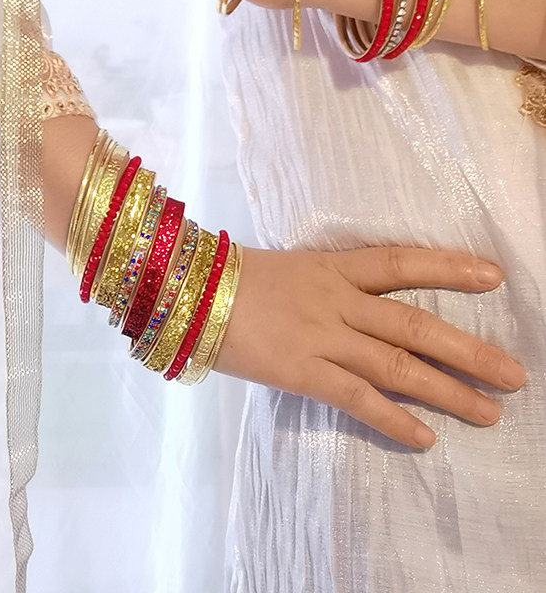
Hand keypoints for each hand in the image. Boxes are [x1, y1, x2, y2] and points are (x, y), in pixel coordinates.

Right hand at [216, 245, 525, 447]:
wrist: (187, 293)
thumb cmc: (236, 280)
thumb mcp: (293, 270)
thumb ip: (331, 286)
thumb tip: (366, 306)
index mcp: (335, 267)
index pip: (402, 262)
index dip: (449, 267)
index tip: (494, 276)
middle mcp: (338, 300)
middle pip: (416, 324)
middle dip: (469, 350)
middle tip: (514, 374)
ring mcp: (322, 335)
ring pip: (398, 364)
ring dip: (448, 390)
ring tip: (490, 411)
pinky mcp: (303, 371)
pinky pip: (357, 398)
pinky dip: (394, 419)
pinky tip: (425, 438)